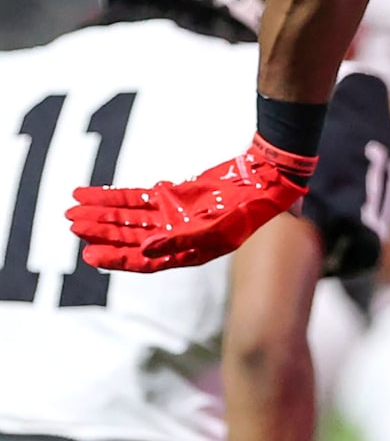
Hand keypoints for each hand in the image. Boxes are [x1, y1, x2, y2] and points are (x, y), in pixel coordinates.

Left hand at [67, 137, 316, 272]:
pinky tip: (90, 194)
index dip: (117, 258)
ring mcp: (172, 217)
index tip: (90, 254)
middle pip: (130, 237)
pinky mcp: (171, 197)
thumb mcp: (218, 228)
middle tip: (73, 224)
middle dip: (101, 231)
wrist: (264, 180)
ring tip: (73, 210)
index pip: (145, 260)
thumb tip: (144, 249)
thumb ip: (180, 240)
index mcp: (188, 253)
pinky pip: (135, 198)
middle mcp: (176, 238)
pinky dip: (112, 197)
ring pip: (128, 217)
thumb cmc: (249, 209)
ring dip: (101, 214)